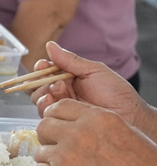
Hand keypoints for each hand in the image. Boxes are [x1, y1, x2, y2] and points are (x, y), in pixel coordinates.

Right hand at [29, 42, 147, 126]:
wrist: (127, 115)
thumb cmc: (115, 92)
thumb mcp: (93, 71)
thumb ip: (70, 60)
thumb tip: (50, 45)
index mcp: (69, 76)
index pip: (46, 71)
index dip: (41, 68)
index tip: (42, 66)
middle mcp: (62, 90)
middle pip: (37, 85)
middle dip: (41, 82)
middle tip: (56, 83)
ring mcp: (61, 105)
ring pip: (38, 98)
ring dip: (42, 93)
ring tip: (57, 92)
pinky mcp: (61, 120)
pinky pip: (45, 112)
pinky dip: (45, 106)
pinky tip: (53, 102)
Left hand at [34, 100, 156, 165]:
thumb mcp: (125, 132)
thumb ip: (97, 125)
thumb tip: (76, 124)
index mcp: (97, 118)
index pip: (59, 107)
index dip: (56, 118)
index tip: (59, 127)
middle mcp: (79, 133)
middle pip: (43, 126)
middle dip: (49, 138)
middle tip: (61, 150)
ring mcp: (66, 155)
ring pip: (40, 152)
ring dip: (51, 161)